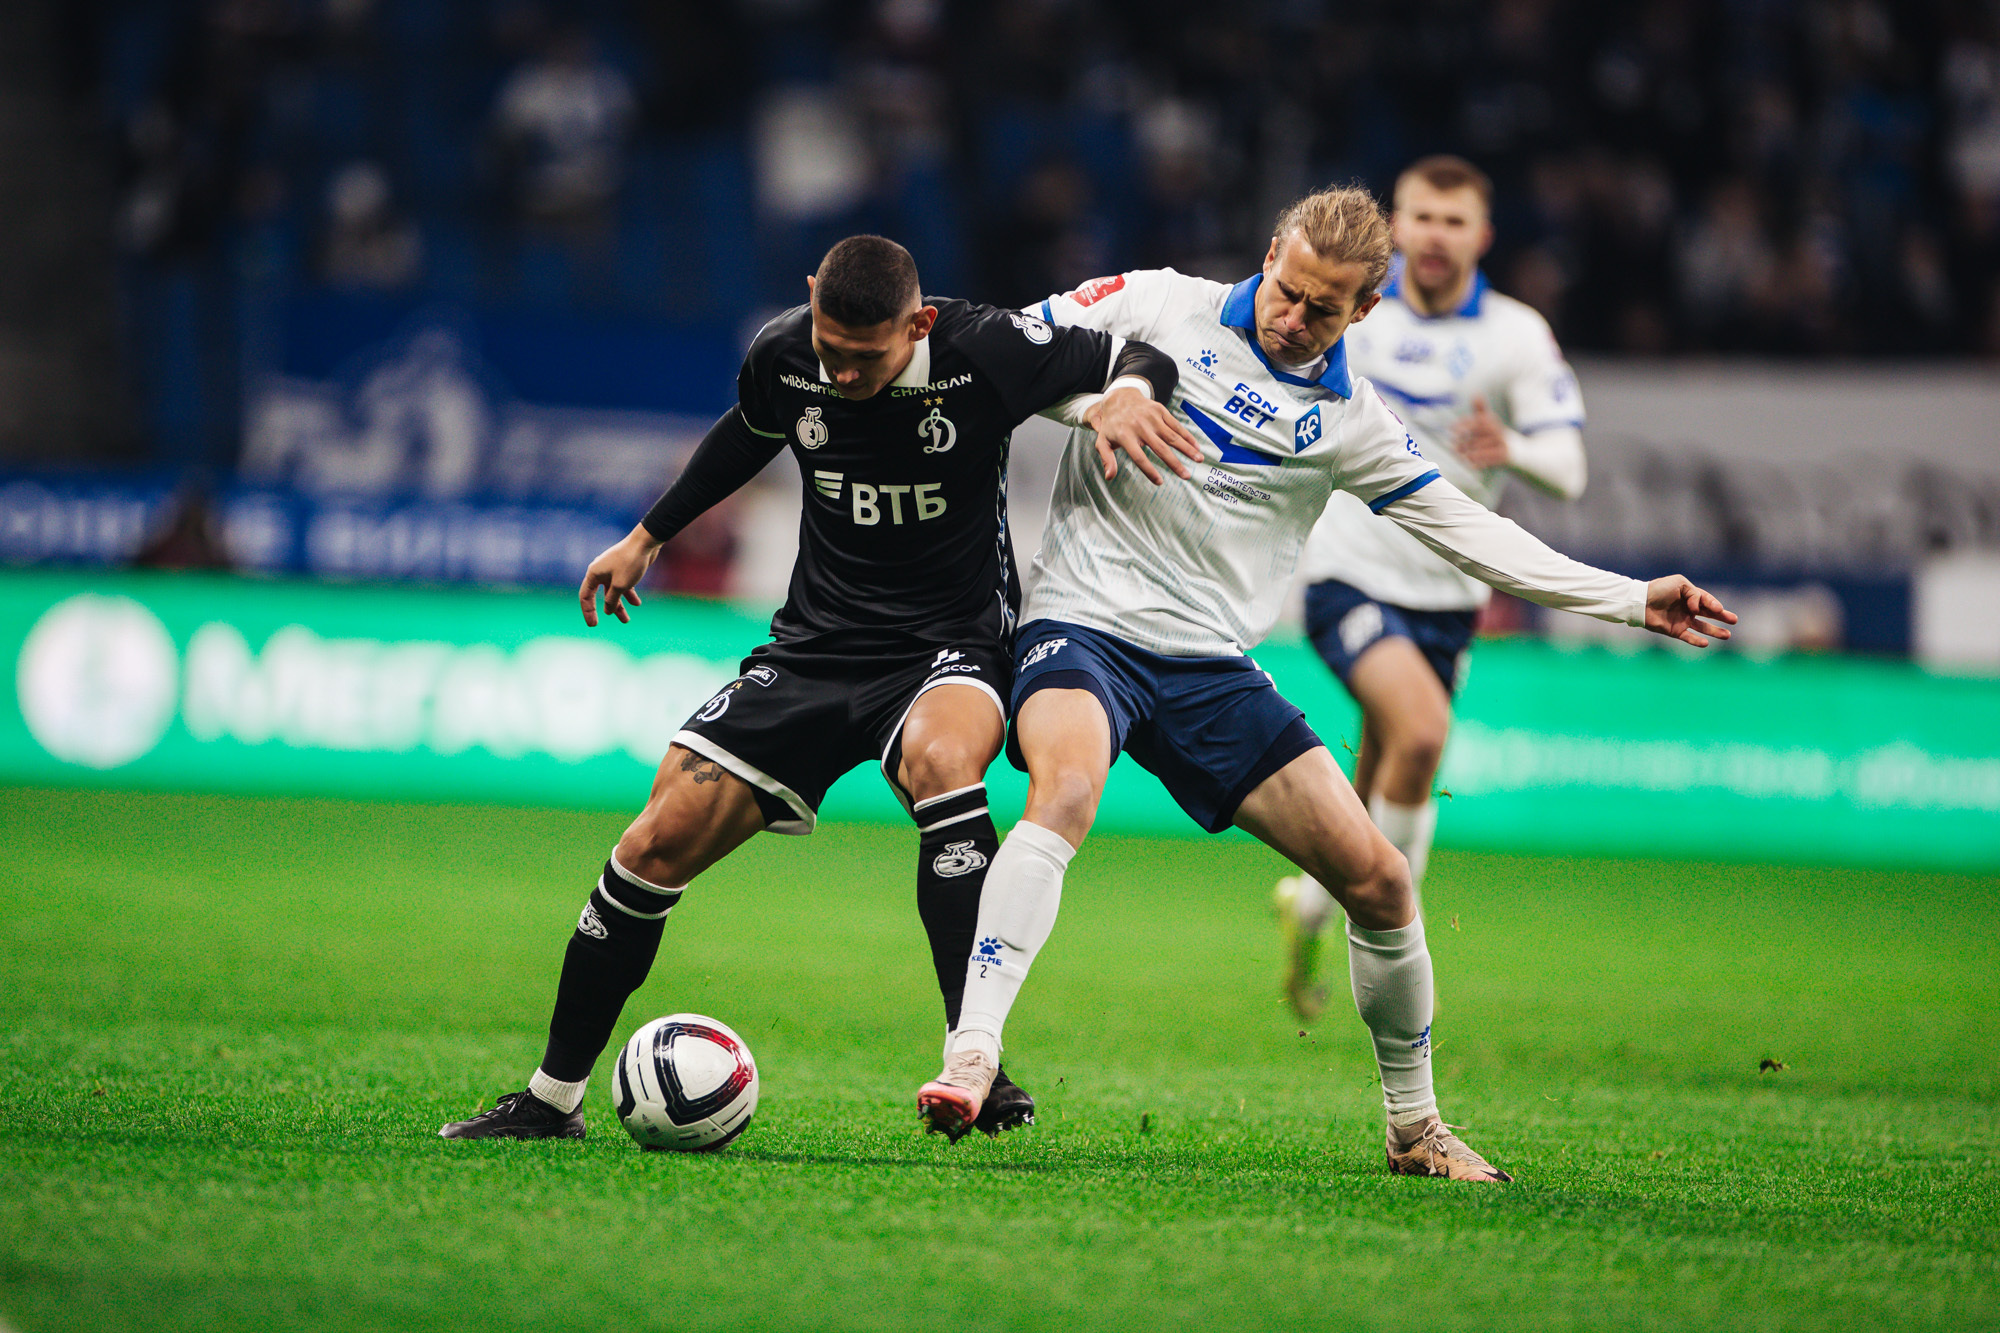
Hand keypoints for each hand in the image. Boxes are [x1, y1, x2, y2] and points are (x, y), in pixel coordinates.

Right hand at [579, 524, 663, 625]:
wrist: (645, 542)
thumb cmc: (630, 562)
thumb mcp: (620, 586)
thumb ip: (612, 600)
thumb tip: (608, 610)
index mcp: (594, 573)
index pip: (585, 596)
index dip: (587, 611)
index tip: (593, 624)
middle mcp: (600, 572)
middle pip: (600, 595)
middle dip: (605, 610)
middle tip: (601, 625)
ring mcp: (612, 570)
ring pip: (613, 592)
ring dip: (619, 605)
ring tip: (626, 620)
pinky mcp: (623, 569)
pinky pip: (623, 585)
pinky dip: (628, 595)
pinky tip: (637, 603)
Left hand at [1083, 387, 1204, 484]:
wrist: (1120, 398)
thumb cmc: (1112, 425)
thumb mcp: (1102, 441)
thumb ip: (1107, 459)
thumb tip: (1109, 477)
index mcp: (1125, 436)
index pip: (1139, 457)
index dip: (1149, 471)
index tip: (1160, 482)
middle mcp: (1140, 427)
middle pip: (1160, 448)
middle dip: (1174, 463)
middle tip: (1186, 476)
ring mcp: (1152, 418)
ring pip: (1172, 436)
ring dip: (1187, 449)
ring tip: (1199, 460)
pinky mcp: (1160, 411)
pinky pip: (1176, 425)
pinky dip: (1187, 436)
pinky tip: (1196, 446)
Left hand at [1452, 396, 1510, 468]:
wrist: (1523, 452)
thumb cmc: (1500, 437)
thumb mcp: (1492, 423)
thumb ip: (1481, 411)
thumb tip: (1476, 393)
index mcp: (1494, 422)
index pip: (1478, 420)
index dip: (1464, 423)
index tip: (1450, 428)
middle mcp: (1499, 430)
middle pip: (1478, 434)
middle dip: (1464, 440)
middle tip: (1452, 445)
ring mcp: (1503, 443)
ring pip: (1482, 447)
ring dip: (1468, 452)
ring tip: (1459, 455)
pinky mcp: (1506, 455)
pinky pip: (1489, 458)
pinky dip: (1478, 461)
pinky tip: (1470, 464)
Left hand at [1643, 576, 1737, 647]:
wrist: (1640, 602)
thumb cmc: (1659, 589)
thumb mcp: (1679, 583)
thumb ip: (1693, 594)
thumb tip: (1697, 609)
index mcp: (1689, 596)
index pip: (1707, 600)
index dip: (1714, 604)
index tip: (1718, 609)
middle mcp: (1688, 609)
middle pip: (1709, 614)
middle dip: (1722, 617)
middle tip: (1734, 620)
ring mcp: (1682, 620)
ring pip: (1702, 627)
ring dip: (1715, 631)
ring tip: (1728, 635)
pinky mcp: (1674, 631)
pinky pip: (1688, 637)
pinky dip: (1696, 641)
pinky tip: (1706, 643)